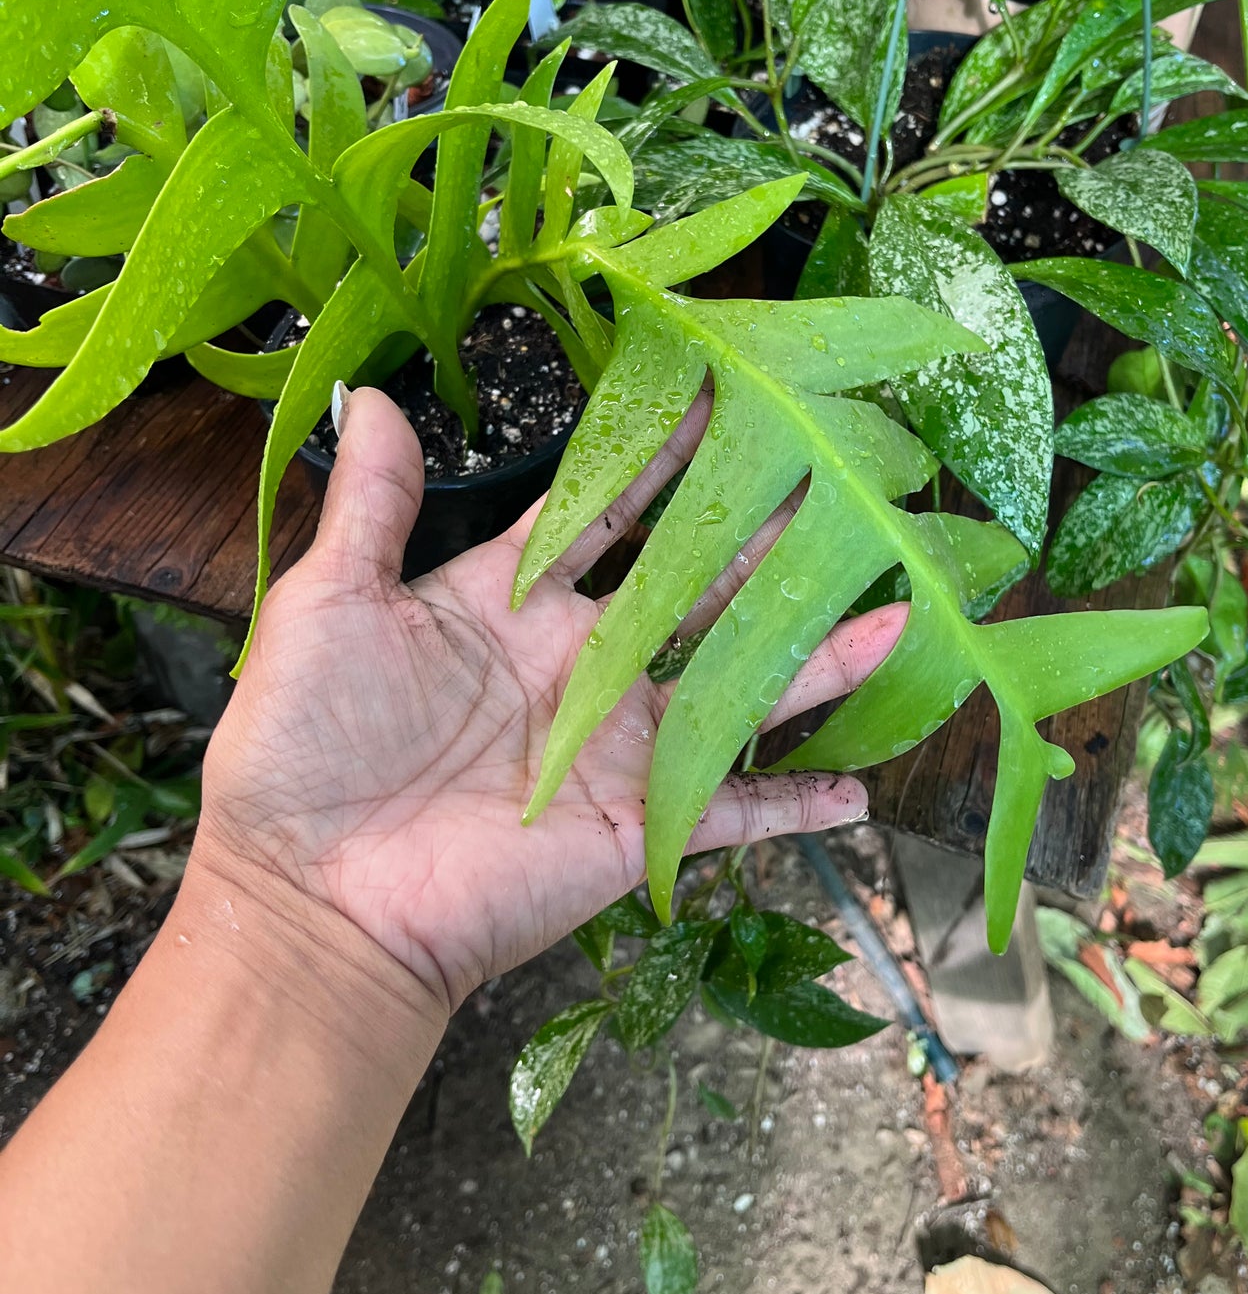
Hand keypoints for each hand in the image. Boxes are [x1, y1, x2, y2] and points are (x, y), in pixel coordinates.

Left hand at [196, 385, 904, 1011]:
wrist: (313, 896)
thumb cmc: (306, 747)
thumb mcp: (329, 605)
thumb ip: (372, 506)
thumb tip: (378, 396)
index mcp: (511, 603)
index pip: (605, 513)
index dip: (659, 459)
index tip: (720, 398)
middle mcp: (579, 664)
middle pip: (694, 588)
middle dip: (763, 537)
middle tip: (837, 483)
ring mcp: (617, 745)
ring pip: (739, 686)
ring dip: (816, 655)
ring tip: (896, 608)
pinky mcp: (638, 823)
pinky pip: (734, 808)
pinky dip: (797, 802)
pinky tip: (861, 784)